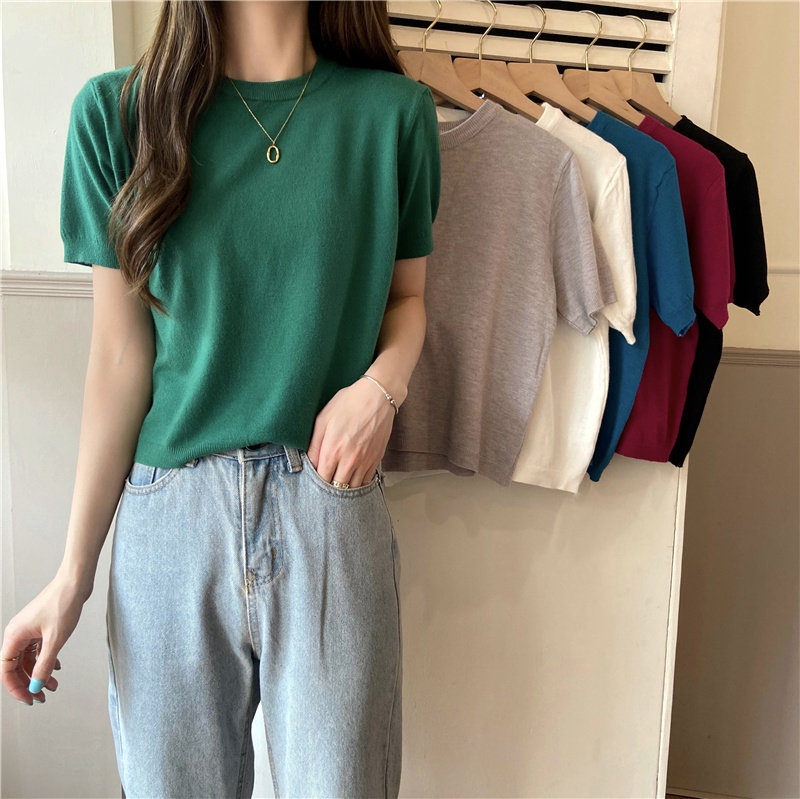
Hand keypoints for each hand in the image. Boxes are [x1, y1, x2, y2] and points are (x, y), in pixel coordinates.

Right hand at [1, 572, 88, 705]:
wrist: (75, 581)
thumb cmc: (63, 603)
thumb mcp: (55, 639)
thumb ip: (44, 665)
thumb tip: (36, 686)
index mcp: (14, 636)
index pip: (7, 670)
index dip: (16, 688)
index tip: (30, 699)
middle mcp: (18, 633)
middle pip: (16, 667)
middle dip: (29, 683)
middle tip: (42, 697)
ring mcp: (29, 629)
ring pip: (28, 659)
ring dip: (39, 672)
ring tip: (54, 685)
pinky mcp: (41, 626)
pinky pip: (38, 649)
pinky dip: (45, 659)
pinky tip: (57, 666)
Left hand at [306, 376, 396, 486]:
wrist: (377, 397)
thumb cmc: (348, 403)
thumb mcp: (323, 419)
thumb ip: (314, 444)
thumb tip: (310, 462)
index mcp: (332, 451)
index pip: (321, 479)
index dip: (317, 481)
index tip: (316, 476)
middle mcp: (349, 461)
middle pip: (337, 487)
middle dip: (330, 486)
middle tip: (327, 479)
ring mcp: (364, 462)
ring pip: (353, 488)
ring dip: (345, 487)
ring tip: (339, 480)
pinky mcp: (376, 459)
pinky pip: (366, 481)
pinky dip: (359, 482)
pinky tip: (353, 476)